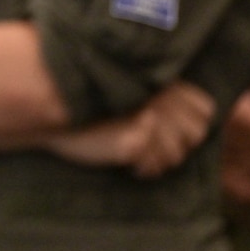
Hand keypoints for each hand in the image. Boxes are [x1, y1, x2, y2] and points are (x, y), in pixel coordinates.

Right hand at [46, 81, 214, 178]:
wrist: (45, 97)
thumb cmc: (82, 93)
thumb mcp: (123, 84)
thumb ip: (156, 95)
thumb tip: (186, 121)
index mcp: (162, 82)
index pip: (204, 110)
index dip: (192, 122)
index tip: (167, 125)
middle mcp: (160, 99)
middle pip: (195, 135)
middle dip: (178, 145)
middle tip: (151, 144)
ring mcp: (149, 121)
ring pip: (176, 155)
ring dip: (158, 160)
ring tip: (136, 155)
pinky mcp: (134, 142)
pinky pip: (152, 166)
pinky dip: (143, 168)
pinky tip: (129, 165)